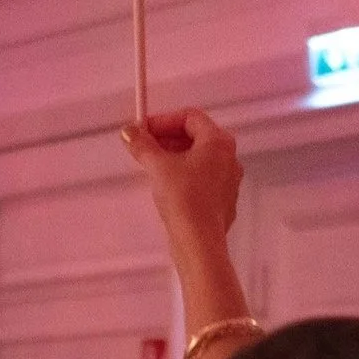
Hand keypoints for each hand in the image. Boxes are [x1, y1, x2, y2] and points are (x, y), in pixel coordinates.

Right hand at [123, 108, 241, 252]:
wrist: (199, 241)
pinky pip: (202, 178)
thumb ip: (142, 145)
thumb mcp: (158, 167)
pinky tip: (167, 187)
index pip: (190, 117)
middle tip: (144, 147)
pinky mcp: (222, 199)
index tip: (142, 129)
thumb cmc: (185, 200)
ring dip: (175, 157)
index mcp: (218, 142)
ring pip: (199, 158)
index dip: (163, 120)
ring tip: (152, 167)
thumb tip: (129, 131)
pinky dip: (184, 175)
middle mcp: (229, 157)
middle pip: (195, 137)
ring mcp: (228, 179)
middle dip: (167, 139)